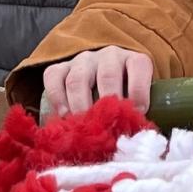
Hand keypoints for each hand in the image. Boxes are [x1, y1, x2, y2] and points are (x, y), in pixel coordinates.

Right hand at [40, 46, 154, 118]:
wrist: (97, 84)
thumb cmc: (124, 98)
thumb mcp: (137, 101)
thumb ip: (138, 113)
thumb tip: (138, 135)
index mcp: (133, 60)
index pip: (138, 66)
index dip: (139, 90)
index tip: (137, 113)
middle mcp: (108, 56)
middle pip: (107, 75)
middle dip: (106, 102)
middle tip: (105, 125)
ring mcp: (82, 61)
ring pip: (78, 79)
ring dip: (79, 104)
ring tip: (82, 125)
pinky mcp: (60, 67)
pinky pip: (54, 77)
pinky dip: (57, 97)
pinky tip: (63, 115)